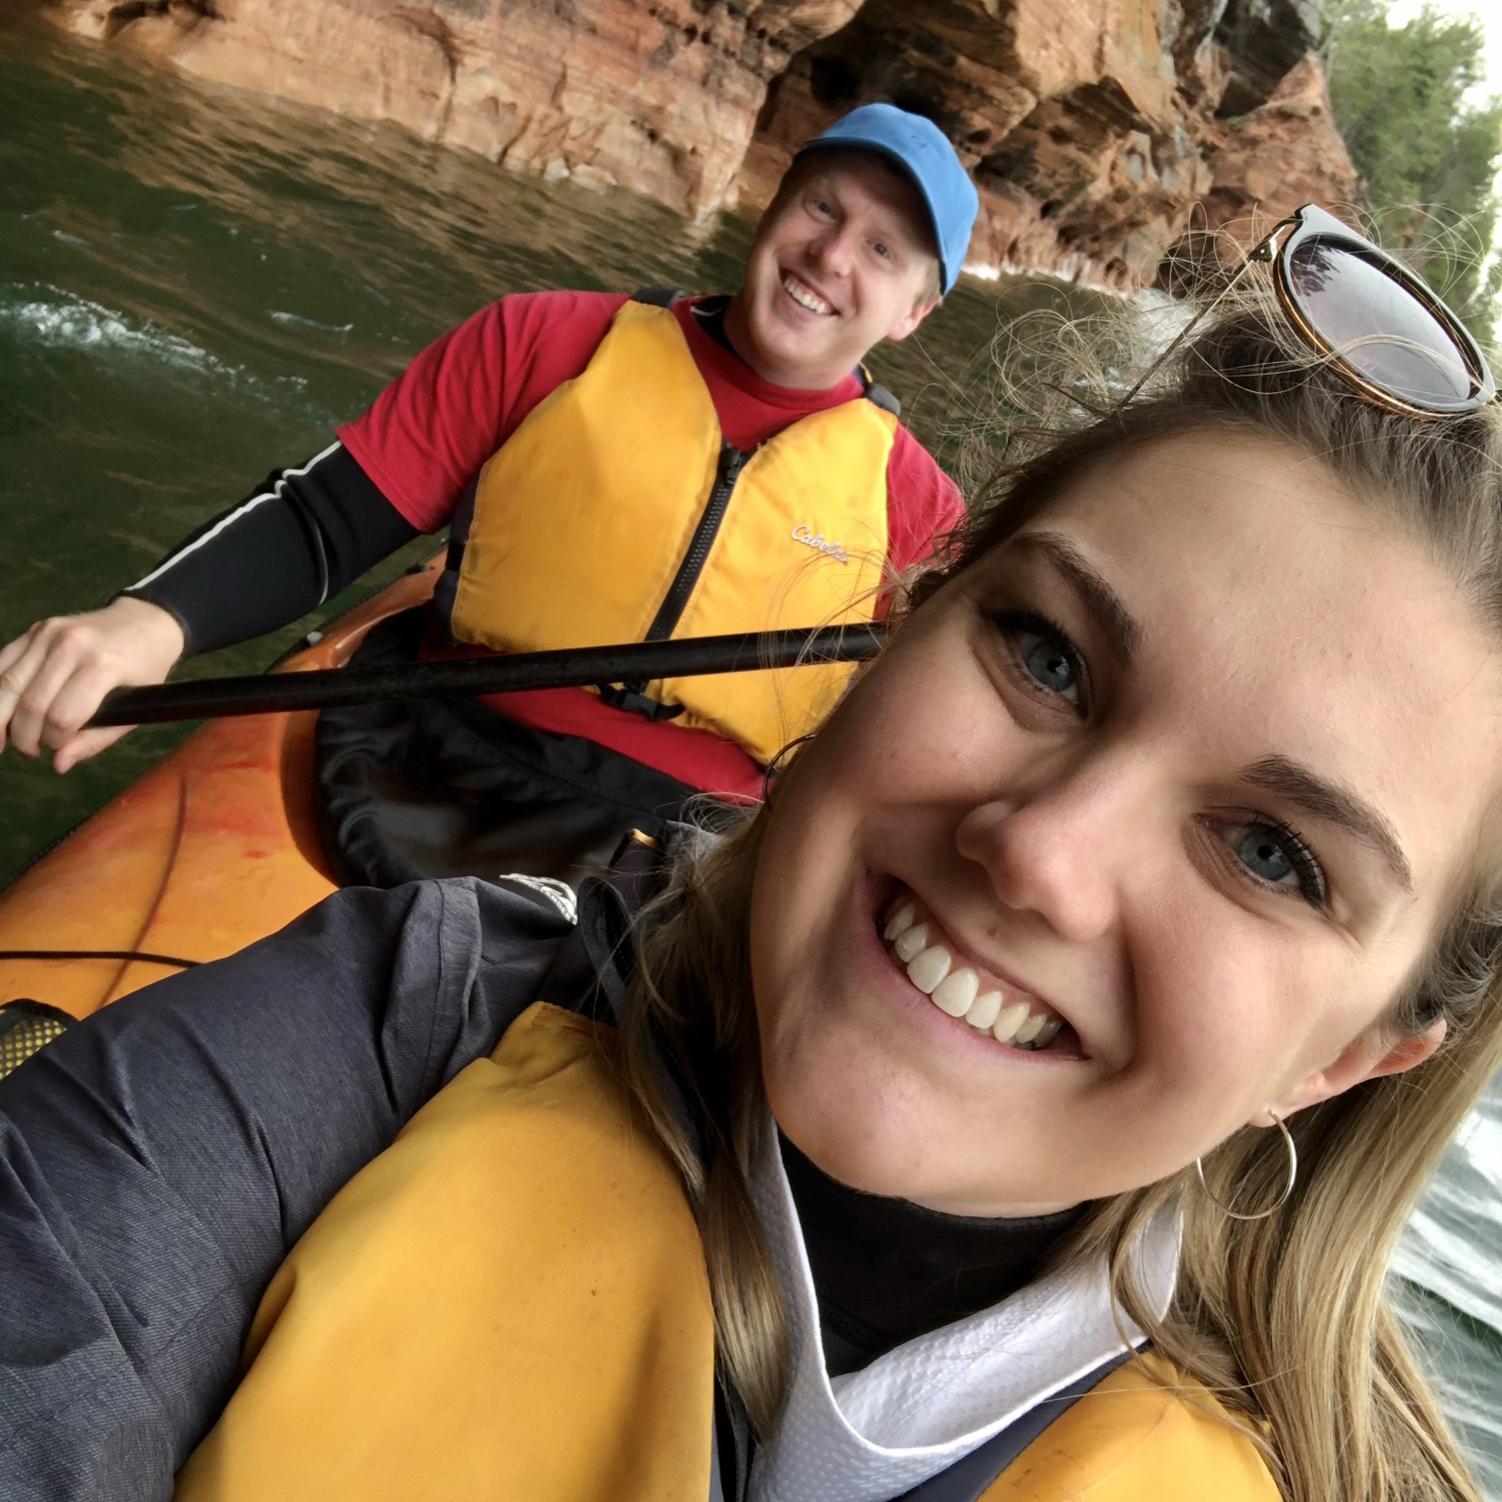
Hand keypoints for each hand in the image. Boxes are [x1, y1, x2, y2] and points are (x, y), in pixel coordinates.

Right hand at [0, 597, 186, 771]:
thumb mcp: (135, 709)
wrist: (146, 623)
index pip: (62, 716)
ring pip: (7, 684)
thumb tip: (58, 765)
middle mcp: (71, 645)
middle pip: (30, 704)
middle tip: (31, 752)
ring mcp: (49, 633)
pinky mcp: (36, 630)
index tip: (59, 748)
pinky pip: (2, 664)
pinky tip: (3, 714)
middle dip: (24, 737)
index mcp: (103, 665)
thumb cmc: (145, 671)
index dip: (55, 741)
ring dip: (1, 719)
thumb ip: (97, 740)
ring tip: (5, 741)